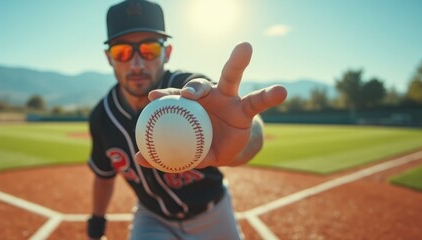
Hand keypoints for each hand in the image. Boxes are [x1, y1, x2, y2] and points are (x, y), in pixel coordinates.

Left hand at [135, 42, 286, 167]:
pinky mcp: (246, 107)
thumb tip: (139, 158)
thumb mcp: (187, 152)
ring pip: (231, 77)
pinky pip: (258, 100)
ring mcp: (228, 98)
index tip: (152, 97)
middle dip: (193, 83)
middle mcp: (208, 97)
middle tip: (188, 91)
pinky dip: (270, 95)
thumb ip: (167, 154)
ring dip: (238, 61)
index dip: (164, 96)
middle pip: (200, 84)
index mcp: (190, 106)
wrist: (227, 149)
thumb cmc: (201, 144)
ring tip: (245, 48)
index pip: (175, 98)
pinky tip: (282, 91)